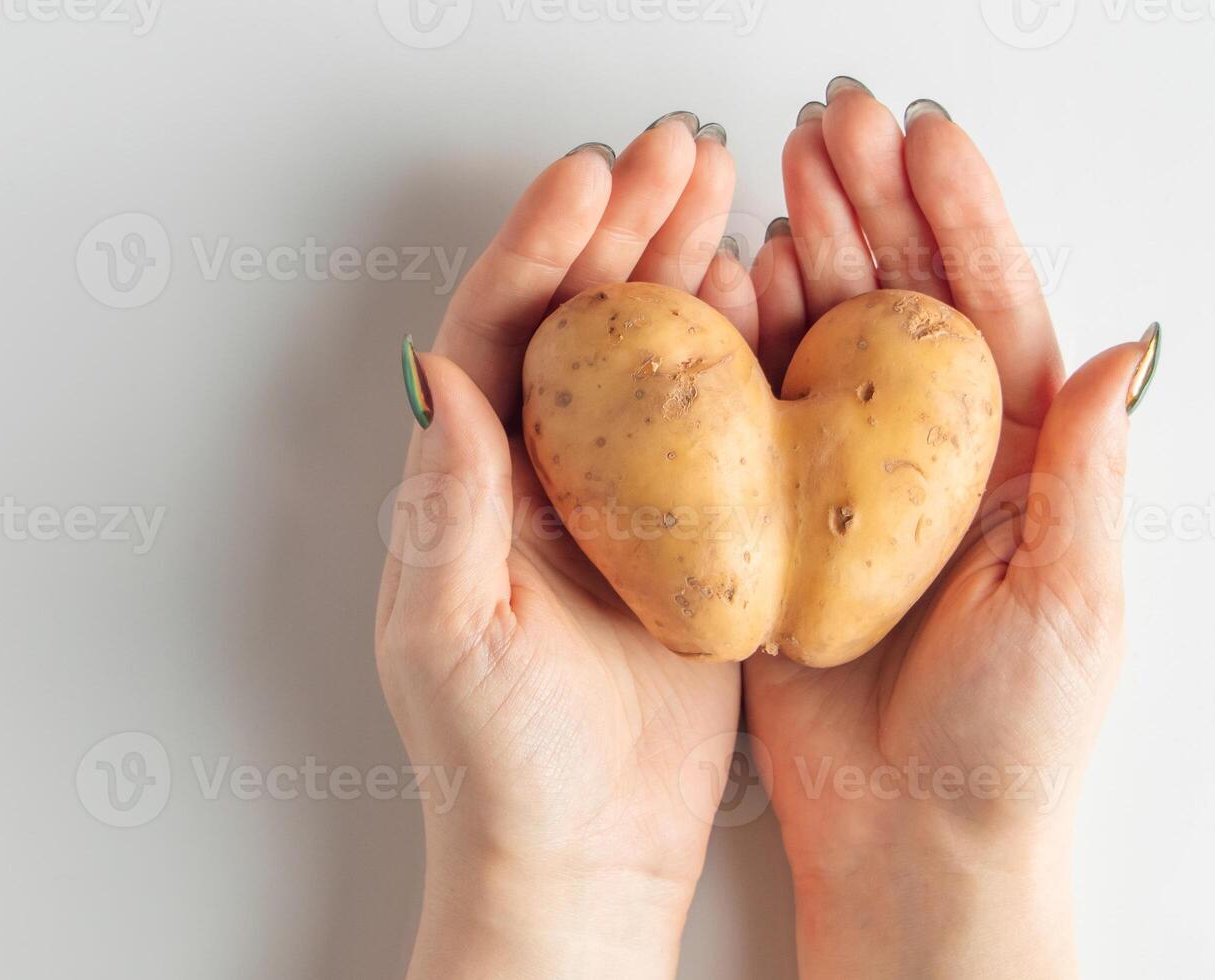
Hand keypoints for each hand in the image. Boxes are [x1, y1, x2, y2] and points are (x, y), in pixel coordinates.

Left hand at [377, 112, 751, 978]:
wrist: (577, 862)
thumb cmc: (495, 763)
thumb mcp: (452, 630)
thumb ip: (450, 504)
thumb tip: (440, 376)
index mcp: (466, 482)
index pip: (497, 330)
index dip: (540, 246)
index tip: (592, 178)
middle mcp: (535, 476)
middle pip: (577, 318)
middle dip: (624, 226)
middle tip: (682, 148)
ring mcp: (614, 502)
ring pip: (650, 354)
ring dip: (684, 265)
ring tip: (732, 187)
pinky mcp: (687, 540)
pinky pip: (717, 422)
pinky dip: (743, 352)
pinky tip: (774, 295)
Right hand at [740, 79, 1158, 978]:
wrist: (916, 846)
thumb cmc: (1013, 741)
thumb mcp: (1075, 597)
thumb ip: (1086, 466)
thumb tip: (1127, 346)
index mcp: (1018, 461)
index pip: (990, 307)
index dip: (957, 215)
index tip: (918, 135)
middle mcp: (928, 460)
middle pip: (898, 300)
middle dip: (867, 202)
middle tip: (826, 120)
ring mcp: (843, 489)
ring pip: (818, 342)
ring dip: (797, 252)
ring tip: (767, 174)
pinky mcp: (770, 529)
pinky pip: (745, 417)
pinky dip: (730, 344)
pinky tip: (714, 284)